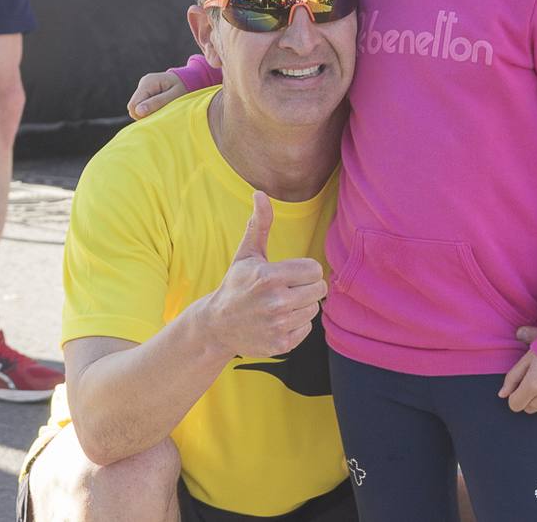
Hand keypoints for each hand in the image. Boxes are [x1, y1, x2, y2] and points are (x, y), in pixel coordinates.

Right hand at [129, 71, 186, 119]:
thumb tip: (138, 111)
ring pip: (137, 107)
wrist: (191, 79)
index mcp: (148, 83)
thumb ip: (157, 103)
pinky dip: (151, 110)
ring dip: (149, 112)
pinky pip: (143, 105)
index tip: (157, 115)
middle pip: (133, 107)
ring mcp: (144, 87)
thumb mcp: (174, 96)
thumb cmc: (184, 88)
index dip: (142, 115)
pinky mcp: (147, 92)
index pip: (133, 105)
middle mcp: (143, 83)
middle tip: (163, 112)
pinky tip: (161, 107)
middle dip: (145, 114)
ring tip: (164, 108)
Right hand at [204, 192, 327, 358]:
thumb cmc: (236, 285)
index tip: (289, 273)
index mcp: (268, 277)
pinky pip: (307, 328)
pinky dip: (296, 324)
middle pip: (319, 289)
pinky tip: (278, 320)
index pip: (315, 270)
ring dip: (302, 305)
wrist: (217, 326)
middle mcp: (275, 302)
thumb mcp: (247, 255)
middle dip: (306, 286)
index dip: (305, 269)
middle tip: (287, 289)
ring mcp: (278, 325)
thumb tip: (260, 193)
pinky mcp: (281, 344)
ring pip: (314, 309)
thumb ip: (259, 224)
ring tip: (281, 304)